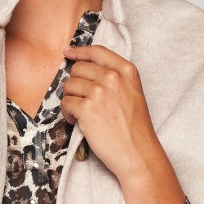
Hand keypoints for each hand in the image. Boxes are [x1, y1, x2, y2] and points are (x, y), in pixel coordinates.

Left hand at [61, 44, 158, 180]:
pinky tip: (76, 121)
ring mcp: (99, 92)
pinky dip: (67, 113)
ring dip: (70, 99)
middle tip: (81, 99)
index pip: (96, 51)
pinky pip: (66, 103)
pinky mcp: (87, 109)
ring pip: (69, 85)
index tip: (68, 53)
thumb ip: (115, 77)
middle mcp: (113, 77)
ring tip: (80, 113)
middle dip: (75, 84)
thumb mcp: (132, 92)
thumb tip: (85, 68)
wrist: (137, 152)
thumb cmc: (135, 127)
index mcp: (126, 70)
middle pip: (78, 68)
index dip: (79, 52)